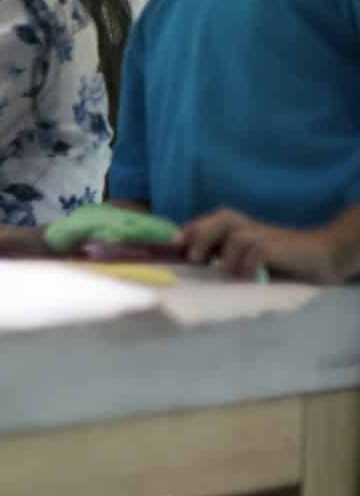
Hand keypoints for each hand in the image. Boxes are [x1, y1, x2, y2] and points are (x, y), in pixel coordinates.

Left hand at [181, 209, 349, 282]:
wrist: (322, 257)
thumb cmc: (281, 261)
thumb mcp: (246, 257)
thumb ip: (223, 254)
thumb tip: (189, 260)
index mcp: (240, 228)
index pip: (211, 221)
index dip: (190, 230)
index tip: (173, 246)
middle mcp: (251, 227)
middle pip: (223, 218)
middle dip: (202, 234)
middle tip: (192, 257)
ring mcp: (266, 235)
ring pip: (237, 236)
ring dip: (227, 256)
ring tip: (224, 271)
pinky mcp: (278, 247)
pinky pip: (256, 252)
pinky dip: (248, 266)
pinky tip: (250, 277)